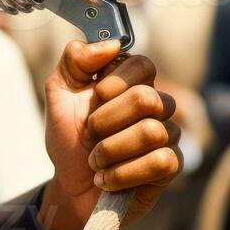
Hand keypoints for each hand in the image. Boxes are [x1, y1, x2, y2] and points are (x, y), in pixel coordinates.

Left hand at [40, 41, 182, 229]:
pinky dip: (123, 174)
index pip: (143, 65)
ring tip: (95, 160)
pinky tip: (107, 179)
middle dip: (105, 121)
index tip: (96, 97)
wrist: (69, 185)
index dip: (116, 82)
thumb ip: (75, 61)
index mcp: (130, 83)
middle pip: (146, 99)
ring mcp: (167, 135)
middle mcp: (155, 106)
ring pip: (151, 132)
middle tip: (90, 135)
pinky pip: (159, 162)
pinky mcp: (171, 166)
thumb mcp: (59, 94)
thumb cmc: (69, 139)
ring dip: (110, 151)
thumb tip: (109, 44)